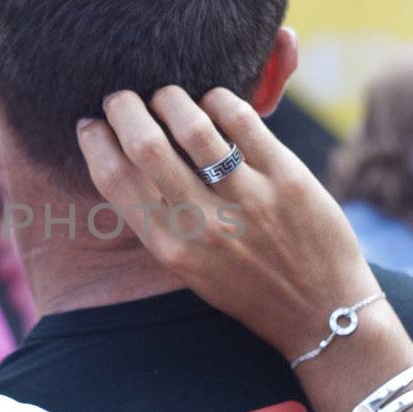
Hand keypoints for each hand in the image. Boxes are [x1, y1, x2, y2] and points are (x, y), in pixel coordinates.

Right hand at [76, 86, 378, 360]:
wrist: (322, 315)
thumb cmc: (250, 289)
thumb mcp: (192, 269)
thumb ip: (162, 221)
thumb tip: (129, 160)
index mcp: (172, 249)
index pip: (115, 180)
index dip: (94, 142)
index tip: (89, 124)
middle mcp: (204, 225)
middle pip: (145, 144)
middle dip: (123, 107)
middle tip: (120, 98)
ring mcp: (248, 200)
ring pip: (192, 125)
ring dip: (170, 98)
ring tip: (166, 96)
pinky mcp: (288, 179)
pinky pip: (243, 121)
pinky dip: (219, 101)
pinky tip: (213, 103)